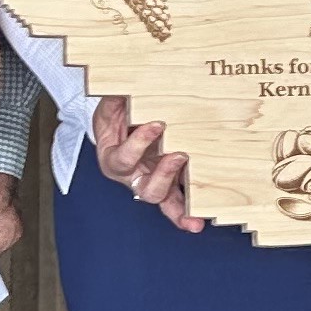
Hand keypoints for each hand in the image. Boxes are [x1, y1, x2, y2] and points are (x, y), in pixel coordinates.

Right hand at [90, 95, 203, 231]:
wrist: (123, 121)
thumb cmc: (118, 114)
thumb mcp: (113, 104)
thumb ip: (118, 98)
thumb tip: (125, 87)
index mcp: (114, 158)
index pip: (123, 158)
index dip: (138, 144)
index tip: (156, 124)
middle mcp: (133, 176)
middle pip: (146, 189)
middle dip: (164, 174)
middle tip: (179, 155)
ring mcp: (152, 182)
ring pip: (163, 200)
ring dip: (179, 205)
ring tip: (195, 208)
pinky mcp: (169, 184)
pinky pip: (177, 203)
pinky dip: (186, 214)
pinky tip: (197, 223)